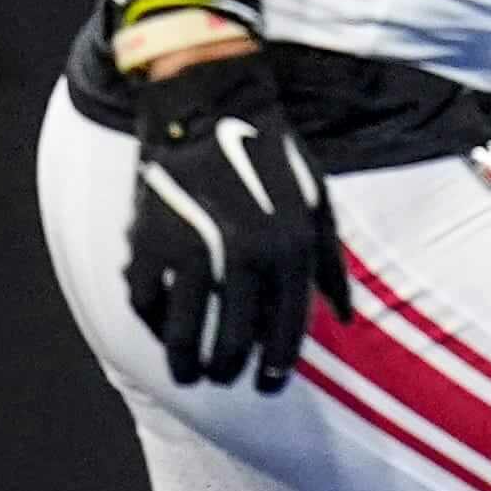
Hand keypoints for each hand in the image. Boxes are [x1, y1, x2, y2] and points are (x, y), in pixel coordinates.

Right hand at [116, 42, 340, 391]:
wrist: (208, 106)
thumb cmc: (270, 155)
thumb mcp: (316, 202)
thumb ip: (330, 263)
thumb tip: (344, 318)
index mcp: (289, 247)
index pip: (287, 329)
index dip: (277, 365)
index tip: (268, 385)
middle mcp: (244, 254)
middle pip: (234, 341)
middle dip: (230, 369)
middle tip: (225, 378)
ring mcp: (192, 250)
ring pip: (183, 336)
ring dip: (186, 364)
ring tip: (189, 375)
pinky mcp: (148, 242)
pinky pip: (146, 303)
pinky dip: (152, 323)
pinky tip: (162, 330)